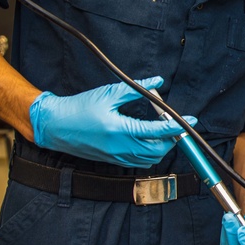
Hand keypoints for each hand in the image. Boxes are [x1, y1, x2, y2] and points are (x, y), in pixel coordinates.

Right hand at [29, 76, 195, 167]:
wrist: (55, 125)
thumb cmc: (79, 108)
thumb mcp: (109, 93)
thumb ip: (136, 88)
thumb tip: (157, 82)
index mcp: (120, 130)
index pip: (158, 131)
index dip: (177, 126)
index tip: (190, 121)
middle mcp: (120, 147)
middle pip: (159, 149)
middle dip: (172, 138)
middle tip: (174, 124)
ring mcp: (117, 157)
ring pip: (151, 158)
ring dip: (162, 146)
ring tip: (162, 130)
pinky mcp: (113, 161)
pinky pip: (139, 161)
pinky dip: (150, 153)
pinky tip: (148, 139)